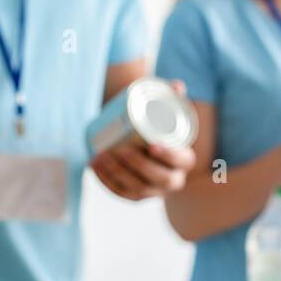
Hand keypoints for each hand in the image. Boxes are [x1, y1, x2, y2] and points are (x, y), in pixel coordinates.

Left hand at [90, 78, 195, 200]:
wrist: (142, 138)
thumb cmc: (156, 121)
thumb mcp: (165, 108)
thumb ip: (172, 96)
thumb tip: (177, 85)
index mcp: (185, 160)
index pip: (180, 161)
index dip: (168, 156)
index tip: (151, 145)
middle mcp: (173, 180)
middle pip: (159, 179)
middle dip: (138, 166)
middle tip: (119, 149)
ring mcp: (154, 191)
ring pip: (137, 189)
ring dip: (117, 173)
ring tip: (101, 155)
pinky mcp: (135, 196)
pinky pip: (121, 193)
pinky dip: (106, 181)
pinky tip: (95, 167)